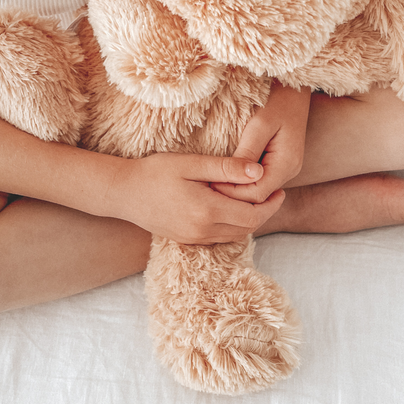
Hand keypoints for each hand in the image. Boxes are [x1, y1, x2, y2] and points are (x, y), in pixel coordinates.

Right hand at [104, 151, 284, 244]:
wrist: (123, 193)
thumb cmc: (155, 172)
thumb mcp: (191, 164)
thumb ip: (226, 168)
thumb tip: (259, 172)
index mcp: (207, 211)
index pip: (253, 216)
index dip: (271, 205)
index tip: (280, 189)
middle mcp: (203, 231)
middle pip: (247, 228)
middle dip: (264, 212)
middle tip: (274, 193)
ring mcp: (193, 238)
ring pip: (235, 235)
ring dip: (250, 220)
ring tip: (258, 199)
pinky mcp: (186, 239)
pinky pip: (220, 237)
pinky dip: (234, 225)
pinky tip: (234, 208)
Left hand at [212, 83, 311, 203]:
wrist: (294, 88)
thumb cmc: (277, 100)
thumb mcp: (259, 123)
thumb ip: (248, 151)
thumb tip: (235, 177)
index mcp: (286, 163)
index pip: (257, 194)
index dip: (231, 192)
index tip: (208, 181)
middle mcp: (289, 171)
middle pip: (257, 197)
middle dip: (231, 194)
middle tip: (203, 185)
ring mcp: (286, 169)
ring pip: (258, 191)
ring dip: (236, 189)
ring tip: (211, 181)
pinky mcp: (279, 164)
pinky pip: (259, 181)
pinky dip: (242, 181)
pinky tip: (225, 174)